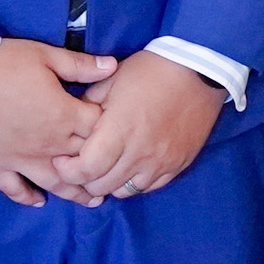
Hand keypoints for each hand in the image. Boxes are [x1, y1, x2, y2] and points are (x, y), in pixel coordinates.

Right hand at [0, 39, 115, 204]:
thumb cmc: (0, 61)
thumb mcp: (45, 56)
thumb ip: (81, 66)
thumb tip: (113, 66)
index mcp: (64, 116)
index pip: (100, 131)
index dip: (110, 130)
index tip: (114, 129)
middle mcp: (47, 143)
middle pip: (84, 162)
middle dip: (101, 167)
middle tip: (116, 175)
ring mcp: (20, 158)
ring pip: (55, 183)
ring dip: (76, 193)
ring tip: (92, 200)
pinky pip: (14, 188)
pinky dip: (27, 197)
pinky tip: (38, 202)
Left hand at [53, 49, 225, 205]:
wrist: (199, 71)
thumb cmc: (151, 71)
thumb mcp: (110, 81)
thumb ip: (87, 106)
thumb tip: (73, 124)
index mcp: (118, 131)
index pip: (84, 170)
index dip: (67, 170)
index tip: (64, 160)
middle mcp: (139, 153)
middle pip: (101, 186)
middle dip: (85, 179)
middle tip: (83, 164)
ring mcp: (161, 162)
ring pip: (125, 191)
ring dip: (111, 182)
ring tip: (109, 166)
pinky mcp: (178, 164)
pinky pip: (150, 187)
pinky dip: (135, 181)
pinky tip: (132, 166)